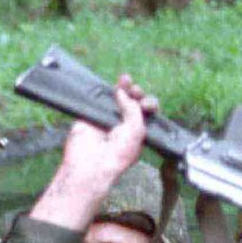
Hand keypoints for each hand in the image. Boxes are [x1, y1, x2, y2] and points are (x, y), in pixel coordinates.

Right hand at [62, 75, 156, 189]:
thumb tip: (122, 92)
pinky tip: (118, 83)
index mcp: (137, 134)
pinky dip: (109, 89)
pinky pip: (101, 98)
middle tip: (136, 92)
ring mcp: (107, 120)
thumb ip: (133, 107)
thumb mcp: (136, 129)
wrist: (92, 162)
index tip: (146, 105)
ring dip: (125, 87)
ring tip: (127, 80)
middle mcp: (123, 127)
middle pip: (133, 104)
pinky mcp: (93, 115)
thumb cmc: (118, 152)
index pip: (146, 115)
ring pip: (118, 98)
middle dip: (138, 95)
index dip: (149, 105)